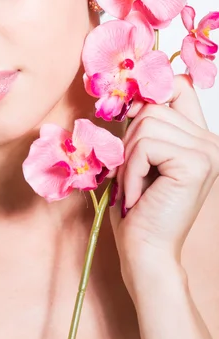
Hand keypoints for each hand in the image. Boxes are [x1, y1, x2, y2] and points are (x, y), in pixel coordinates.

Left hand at [109, 74, 218, 279]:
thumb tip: (131, 95)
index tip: (129, 120)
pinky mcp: (196, 163)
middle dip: (129, 140)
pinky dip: (130, 170)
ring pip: (147, 124)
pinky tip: (136, 195)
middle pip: (154, 107)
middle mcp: (210, 142)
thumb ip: (142, 127)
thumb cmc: (138, 210)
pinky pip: (145, 146)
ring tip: (132, 188)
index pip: (179, 87)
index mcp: (199, 139)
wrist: (146, 251)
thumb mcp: (137, 158)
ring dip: (127, 159)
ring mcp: (208, 152)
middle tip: (128, 175)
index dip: (150, 96)